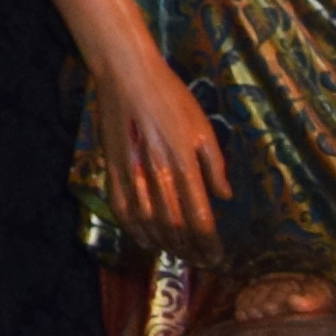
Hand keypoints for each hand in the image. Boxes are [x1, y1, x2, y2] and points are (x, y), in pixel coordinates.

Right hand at [93, 41, 226, 249]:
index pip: (199, 219)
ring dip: (165, 245)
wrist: (126, 73)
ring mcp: (131, 173)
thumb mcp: (203, 126)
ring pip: (148, 224)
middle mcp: (158, 175)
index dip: (209, 244)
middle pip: (174, 228)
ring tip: (178, 255)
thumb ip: (215, 164)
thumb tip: (224, 197)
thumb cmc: (171, 96)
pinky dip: (133, 230)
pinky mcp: (111, 168)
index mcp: (184, 164)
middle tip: (201, 262)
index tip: (218, 259)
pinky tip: (145, 240)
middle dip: (190, 251)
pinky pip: (122, 208)